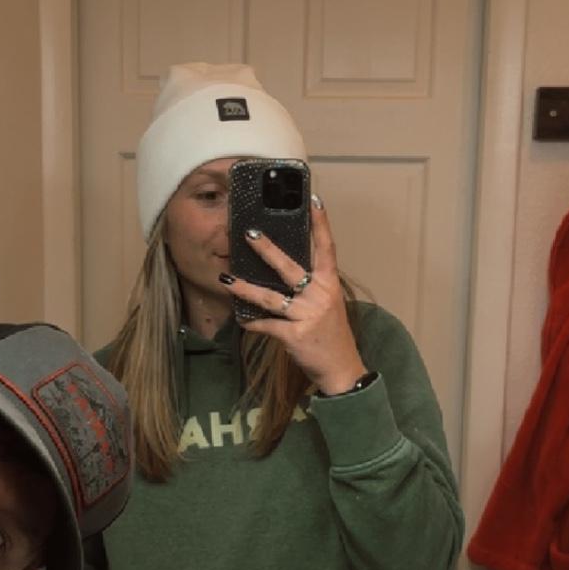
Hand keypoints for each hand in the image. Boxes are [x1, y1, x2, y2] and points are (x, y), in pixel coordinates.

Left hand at [221, 197, 366, 394]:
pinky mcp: (295, 335)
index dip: (320, 223)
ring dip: (245, 288)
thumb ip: (311, 287)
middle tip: (249, 233)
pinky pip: (266, 325)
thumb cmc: (332, 335)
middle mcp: (320, 296)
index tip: (313, 200)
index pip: (326, 248)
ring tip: (226, 279)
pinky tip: (242, 319)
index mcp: (329, 285)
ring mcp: (307, 315)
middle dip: (267, 249)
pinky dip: (253, 323)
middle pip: (290, 267)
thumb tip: (285, 271)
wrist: (341, 369)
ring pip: (270, 298)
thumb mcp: (328, 305)